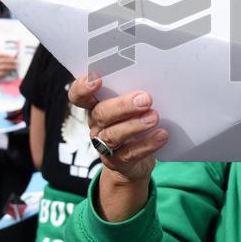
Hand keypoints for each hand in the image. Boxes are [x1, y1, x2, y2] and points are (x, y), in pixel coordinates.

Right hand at [0, 54, 17, 92]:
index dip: (7, 56)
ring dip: (10, 67)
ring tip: (14, 67)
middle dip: (10, 61)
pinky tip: (10, 72)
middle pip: (1, 61)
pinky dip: (7, 72)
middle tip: (16, 62)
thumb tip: (8, 57)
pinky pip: (1, 73)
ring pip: (2, 67)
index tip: (13, 57)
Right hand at [68, 74, 167, 221]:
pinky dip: (147, 144)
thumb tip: (156, 78)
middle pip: (101, 114)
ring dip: (135, 125)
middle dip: (123, 105)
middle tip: (145, 99)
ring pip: (113, 135)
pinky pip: (130, 153)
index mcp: (95, 106)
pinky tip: (161, 135)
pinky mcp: (118, 162)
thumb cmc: (134, 123)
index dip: (83, 87)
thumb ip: (135, 93)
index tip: (97, 78)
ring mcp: (104, 145)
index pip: (79, 96)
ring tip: (154, 117)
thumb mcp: (131, 107)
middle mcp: (96, 125)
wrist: (136, 163)